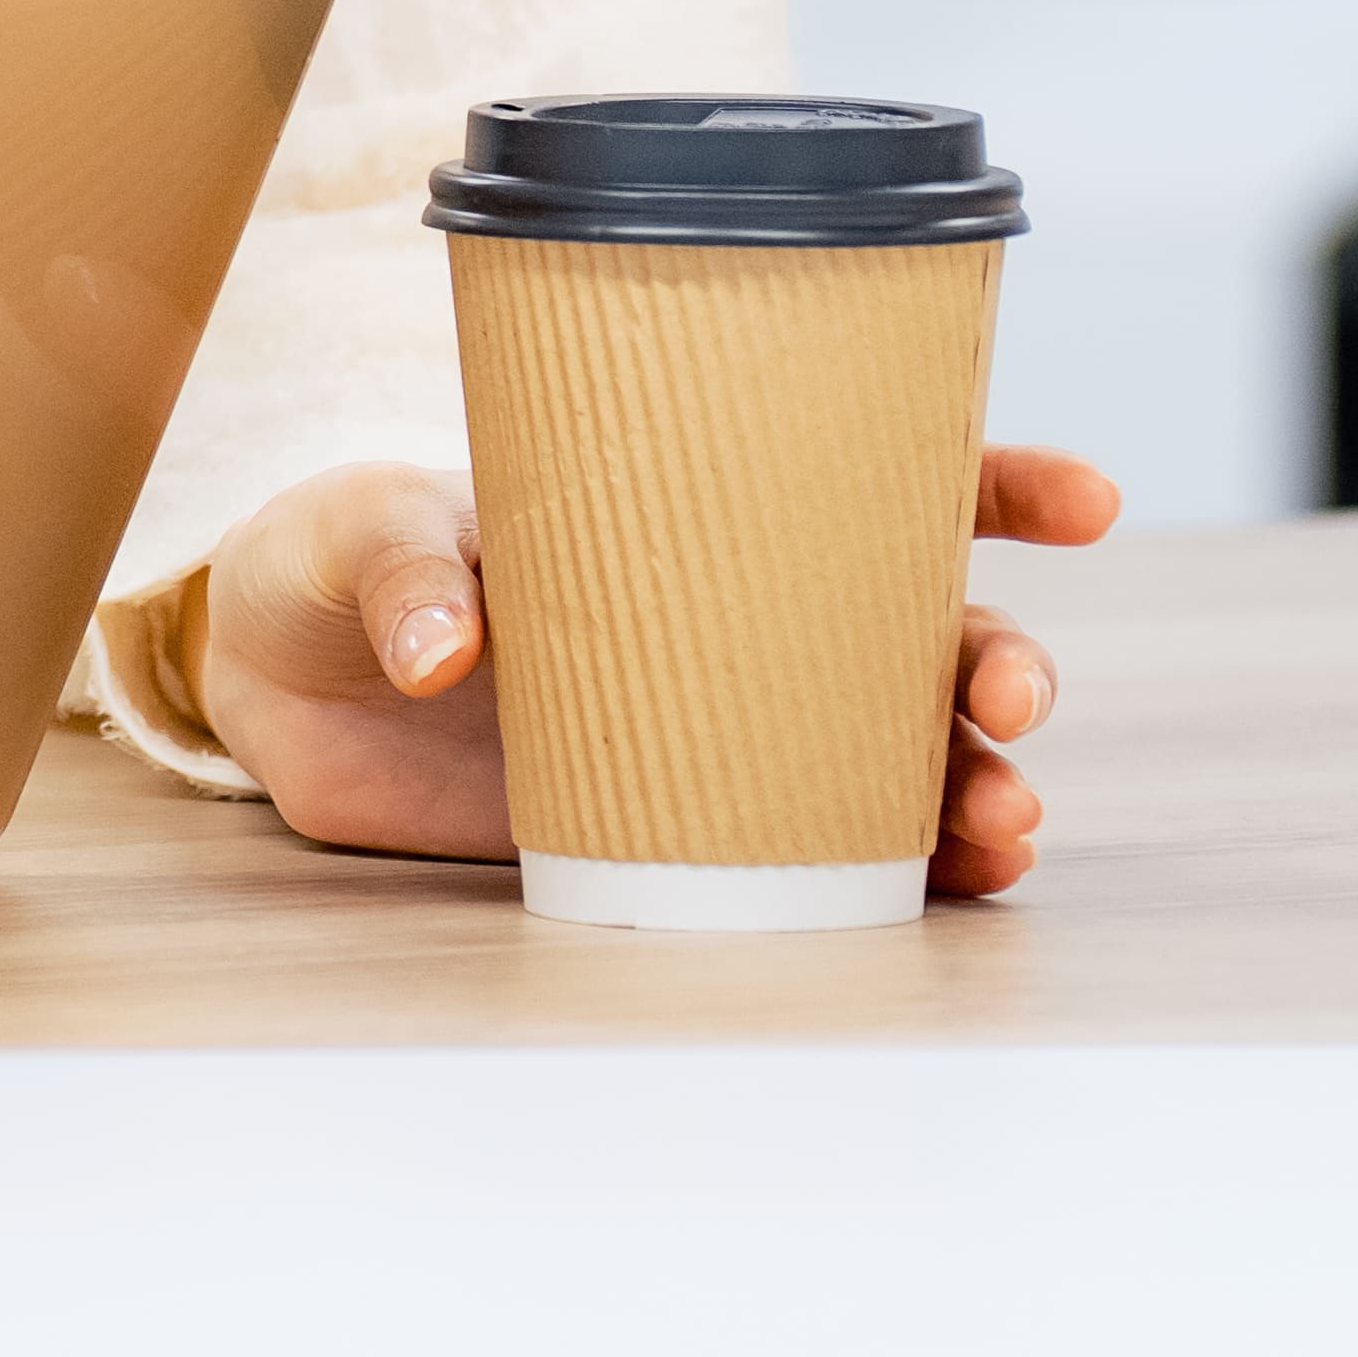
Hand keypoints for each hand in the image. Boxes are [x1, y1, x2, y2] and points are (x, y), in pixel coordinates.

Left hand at [197, 441, 1123, 896]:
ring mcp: (715, 723)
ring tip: (1002, 820)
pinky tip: (958, 883)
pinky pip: (823, 850)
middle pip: (915, 628)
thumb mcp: (348, 531)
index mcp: (679, 503)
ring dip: (976, 779)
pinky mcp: (676, 823)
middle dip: (996, 657)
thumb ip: (400, 574)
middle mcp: (726, 612)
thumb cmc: (327, 558)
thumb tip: (452, 650)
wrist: (272, 682)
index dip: (989, 480)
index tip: (1086, 499)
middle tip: (1013, 696)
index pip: (861, 473)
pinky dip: (907, 869)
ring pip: (897, 749)